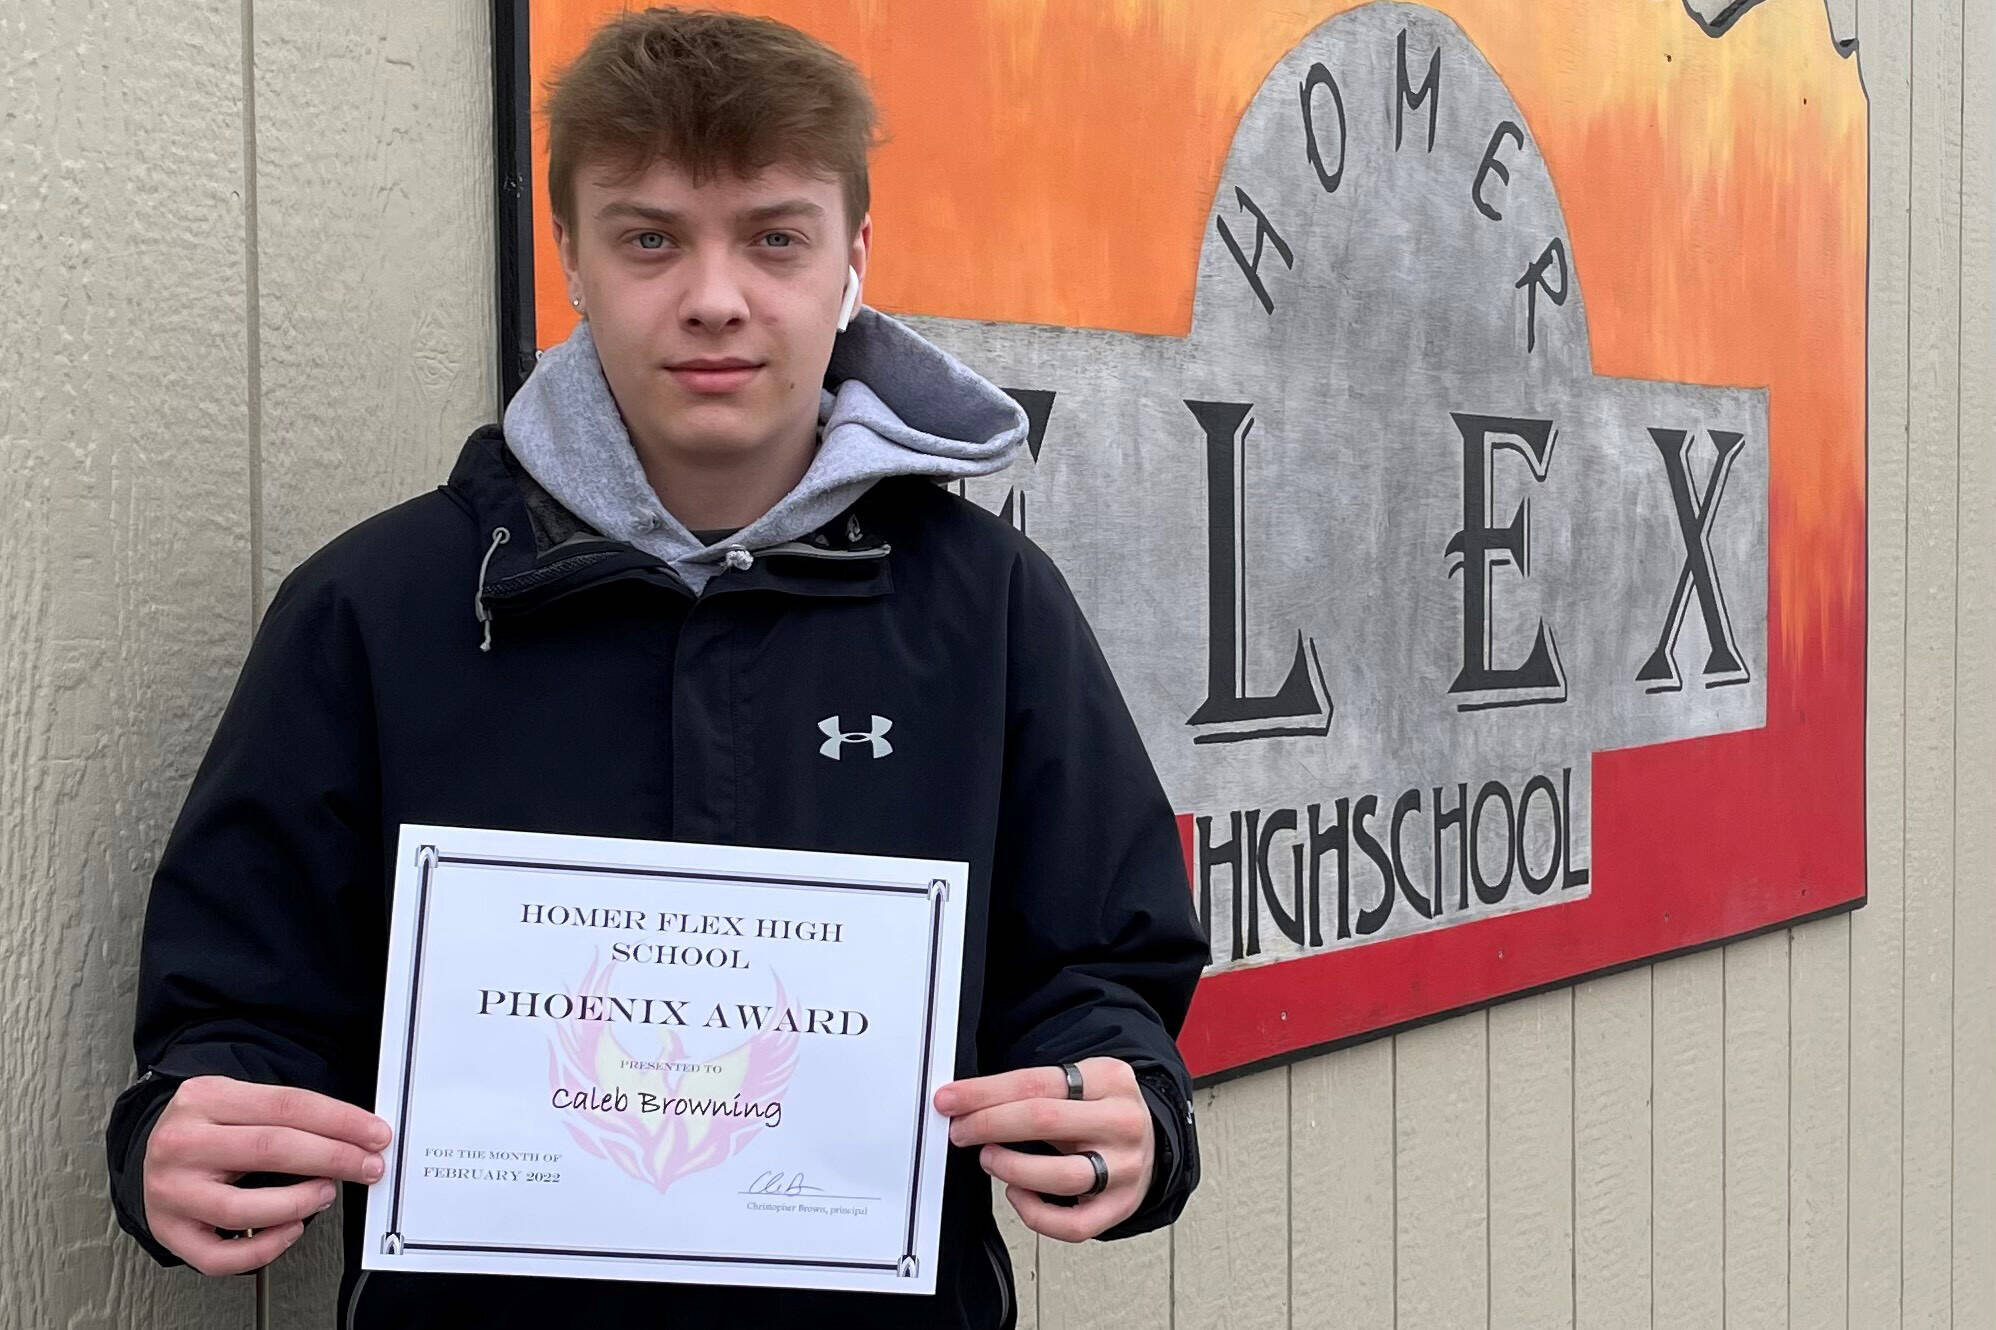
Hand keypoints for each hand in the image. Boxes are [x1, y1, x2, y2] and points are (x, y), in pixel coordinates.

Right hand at [142, 1076, 391, 1274]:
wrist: (152, 1149)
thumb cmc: (209, 1127)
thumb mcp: (240, 1100)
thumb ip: (290, 1114)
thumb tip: (357, 1136)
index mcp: (205, 1098)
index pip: (287, 1106)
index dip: (340, 1121)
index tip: (375, 1135)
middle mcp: (181, 1143)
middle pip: (271, 1149)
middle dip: (332, 1158)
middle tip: (367, 1166)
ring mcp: (170, 1191)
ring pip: (242, 1208)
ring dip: (299, 1204)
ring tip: (326, 1194)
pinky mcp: (169, 1231)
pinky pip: (220, 1256)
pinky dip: (265, 1249)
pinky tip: (291, 1229)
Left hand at [933, 1056, 1153, 1241]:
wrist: (1150, 1141)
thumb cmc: (1099, 1111)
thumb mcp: (1080, 1081)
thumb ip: (1033, 1089)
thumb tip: (967, 1103)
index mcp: (1110, 1079)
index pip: (1037, 1083)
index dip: (985, 1093)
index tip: (951, 1100)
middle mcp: (1122, 1123)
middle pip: (1045, 1120)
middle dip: (990, 1124)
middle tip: (961, 1130)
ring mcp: (1125, 1168)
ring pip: (1061, 1175)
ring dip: (1010, 1167)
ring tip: (989, 1159)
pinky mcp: (1120, 1207)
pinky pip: (1072, 1225)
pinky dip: (1035, 1213)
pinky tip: (1018, 1193)